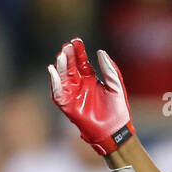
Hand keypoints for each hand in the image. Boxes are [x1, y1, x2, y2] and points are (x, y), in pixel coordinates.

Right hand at [48, 39, 133, 154]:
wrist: (115, 130)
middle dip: (68, 55)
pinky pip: (57, 92)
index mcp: (91, 78)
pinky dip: (54, 82)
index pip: (82, 61)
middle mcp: (79, 84)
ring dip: (61, 65)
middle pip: (71, 66)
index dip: (78, 51)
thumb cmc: (118, 109)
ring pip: (63, 76)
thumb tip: (100, 52)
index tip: (76, 41)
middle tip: (67, 46)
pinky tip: (53, 70)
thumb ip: (109, 69)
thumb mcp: (116, 86)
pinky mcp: (67, 105)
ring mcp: (72, 94)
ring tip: (62, 55)